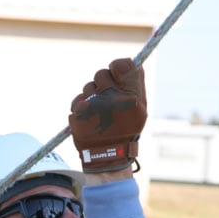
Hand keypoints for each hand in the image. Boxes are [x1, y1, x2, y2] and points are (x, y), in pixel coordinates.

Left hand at [68, 58, 147, 172]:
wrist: (108, 156)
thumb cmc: (126, 130)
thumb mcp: (139, 108)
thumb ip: (134, 84)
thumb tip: (126, 61)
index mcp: (131, 96)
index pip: (123, 65)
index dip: (117, 66)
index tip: (115, 72)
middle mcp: (112, 97)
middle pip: (101, 74)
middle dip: (102, 83)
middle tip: (107, 97)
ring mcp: (94, 105)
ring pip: (88, 87)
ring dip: (92, 96)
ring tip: (99, 112)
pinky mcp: (79, 112)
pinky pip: (78, 100)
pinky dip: (82, 107)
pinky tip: (89, 118)